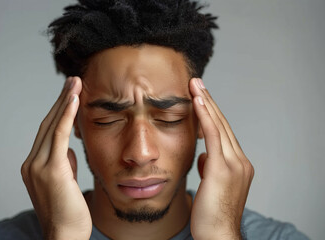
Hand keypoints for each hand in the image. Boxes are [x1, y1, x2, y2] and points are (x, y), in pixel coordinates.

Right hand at [21, 77, 91, 239]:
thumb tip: (69, 149)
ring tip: (75, 84)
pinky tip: (73, 101)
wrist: (65, 235)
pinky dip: (65, 117)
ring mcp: (38, 166)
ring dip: (64, 102)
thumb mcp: (65, 180)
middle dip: (61, 100)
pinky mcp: (50, 170)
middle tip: (73, 81)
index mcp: (34, 165)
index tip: (70, 94)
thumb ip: (64, 163)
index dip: (59, 111)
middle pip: (48, 124)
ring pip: (52, 126)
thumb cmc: (69, 211)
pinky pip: (59, 137)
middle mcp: (32, 163)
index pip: (48, 132)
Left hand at [189, 78, 253, 239]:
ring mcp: (234, 164)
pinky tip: (198, 102)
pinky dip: (206, 117)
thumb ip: (211, 167)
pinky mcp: (223, 169)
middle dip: (210, 102)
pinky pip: (214, 137)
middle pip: (223, 125)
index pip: (223, 133)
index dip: (212, 113)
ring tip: (196, 85)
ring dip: (206, 103)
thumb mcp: (212, 185)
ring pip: (219, 126)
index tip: (201, 98)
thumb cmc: (212, 214)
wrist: (218, 235)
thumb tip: (204, 156)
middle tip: (198, 83)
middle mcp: (240, 161)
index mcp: (238, 165)